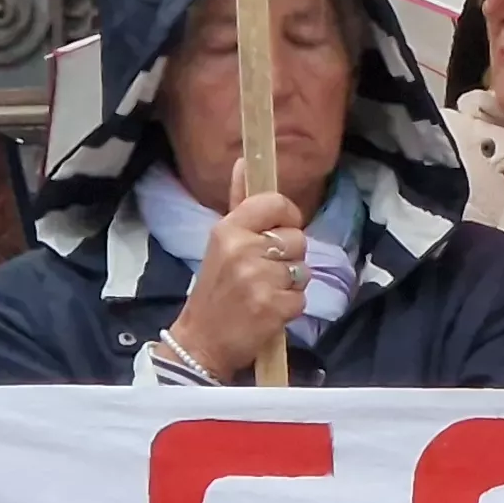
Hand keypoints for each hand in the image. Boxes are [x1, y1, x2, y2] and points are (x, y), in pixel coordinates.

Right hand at [170, 166, 310, 382]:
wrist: (200, 341)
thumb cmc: (214, 288)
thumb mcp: (220, 242)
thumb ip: (238, 202)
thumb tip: (244, 161)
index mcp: (229, 229)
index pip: (276, 203)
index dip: (287, 216)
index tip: (280, 230)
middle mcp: (243, 250)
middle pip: (297, 238)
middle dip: (288, 257)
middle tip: (263, 272)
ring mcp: (259, 280)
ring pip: (303, 270)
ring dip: (290, 283)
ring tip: (263, 292)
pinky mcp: (274, 308)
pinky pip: (302, 298)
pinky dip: (290, 307)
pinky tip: (267, 311)